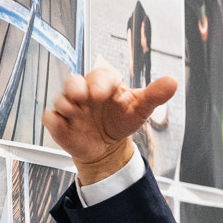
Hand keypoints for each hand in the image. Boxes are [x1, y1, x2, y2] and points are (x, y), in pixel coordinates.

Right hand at [42, 60, 178, 184]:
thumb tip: (172, 82)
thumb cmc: (121, 120)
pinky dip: (54, 121)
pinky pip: (50, 118)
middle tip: (82, 96)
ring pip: (60, 98)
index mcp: (104, 84)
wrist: (108, 147)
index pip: (100, 76)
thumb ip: (155, 95)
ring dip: (65, 104)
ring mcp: (71, 107)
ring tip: (75, 112)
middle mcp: (84, 92)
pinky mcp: (60, 123)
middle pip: (73, 81)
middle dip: (75, 87)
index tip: (104, 93)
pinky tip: (64, 125)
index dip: (100, 83)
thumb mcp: (140, 108)